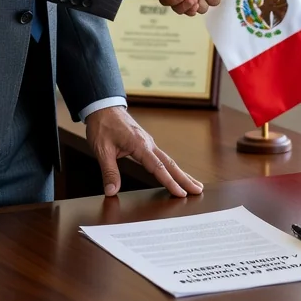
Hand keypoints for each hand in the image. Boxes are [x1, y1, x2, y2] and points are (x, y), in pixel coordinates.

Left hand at [85, 105, 202, 197]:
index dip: (169, 182)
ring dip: (181, 173)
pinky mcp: (145, 143)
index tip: (181, 193)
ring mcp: (148, 142)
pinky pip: (161, 157)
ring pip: (168, 160)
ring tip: (194, 184)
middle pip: (170, 163)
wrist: (103, 106)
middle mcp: (148, 143)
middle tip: (198, 190)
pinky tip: (175, 173)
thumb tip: (112, 191)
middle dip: (185, 178)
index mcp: (139, 144)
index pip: (158, 167)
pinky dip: (171, 167)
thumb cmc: (102, 125)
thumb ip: (109, 171)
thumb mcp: (102, 149)